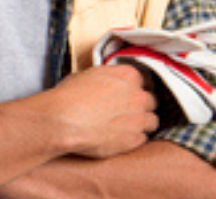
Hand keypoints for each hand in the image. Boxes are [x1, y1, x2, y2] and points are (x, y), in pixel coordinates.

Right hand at [38, 64, 157, 158]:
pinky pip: (142, 139)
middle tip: (124, 112)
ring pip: (152, 121)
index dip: (130, 89)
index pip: (140, 80)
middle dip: (139, 106)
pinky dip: (133, 139)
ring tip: (125, 127)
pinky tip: (118, 138)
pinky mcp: (134, 139)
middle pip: (149, 101)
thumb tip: (104, 85)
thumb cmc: (69, 97)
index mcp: (127, 76)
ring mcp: (139, 118)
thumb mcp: (86, 76)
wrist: (64, 121)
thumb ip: (105, 79)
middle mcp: (138, 96)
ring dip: (141, 123)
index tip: (123, 95)